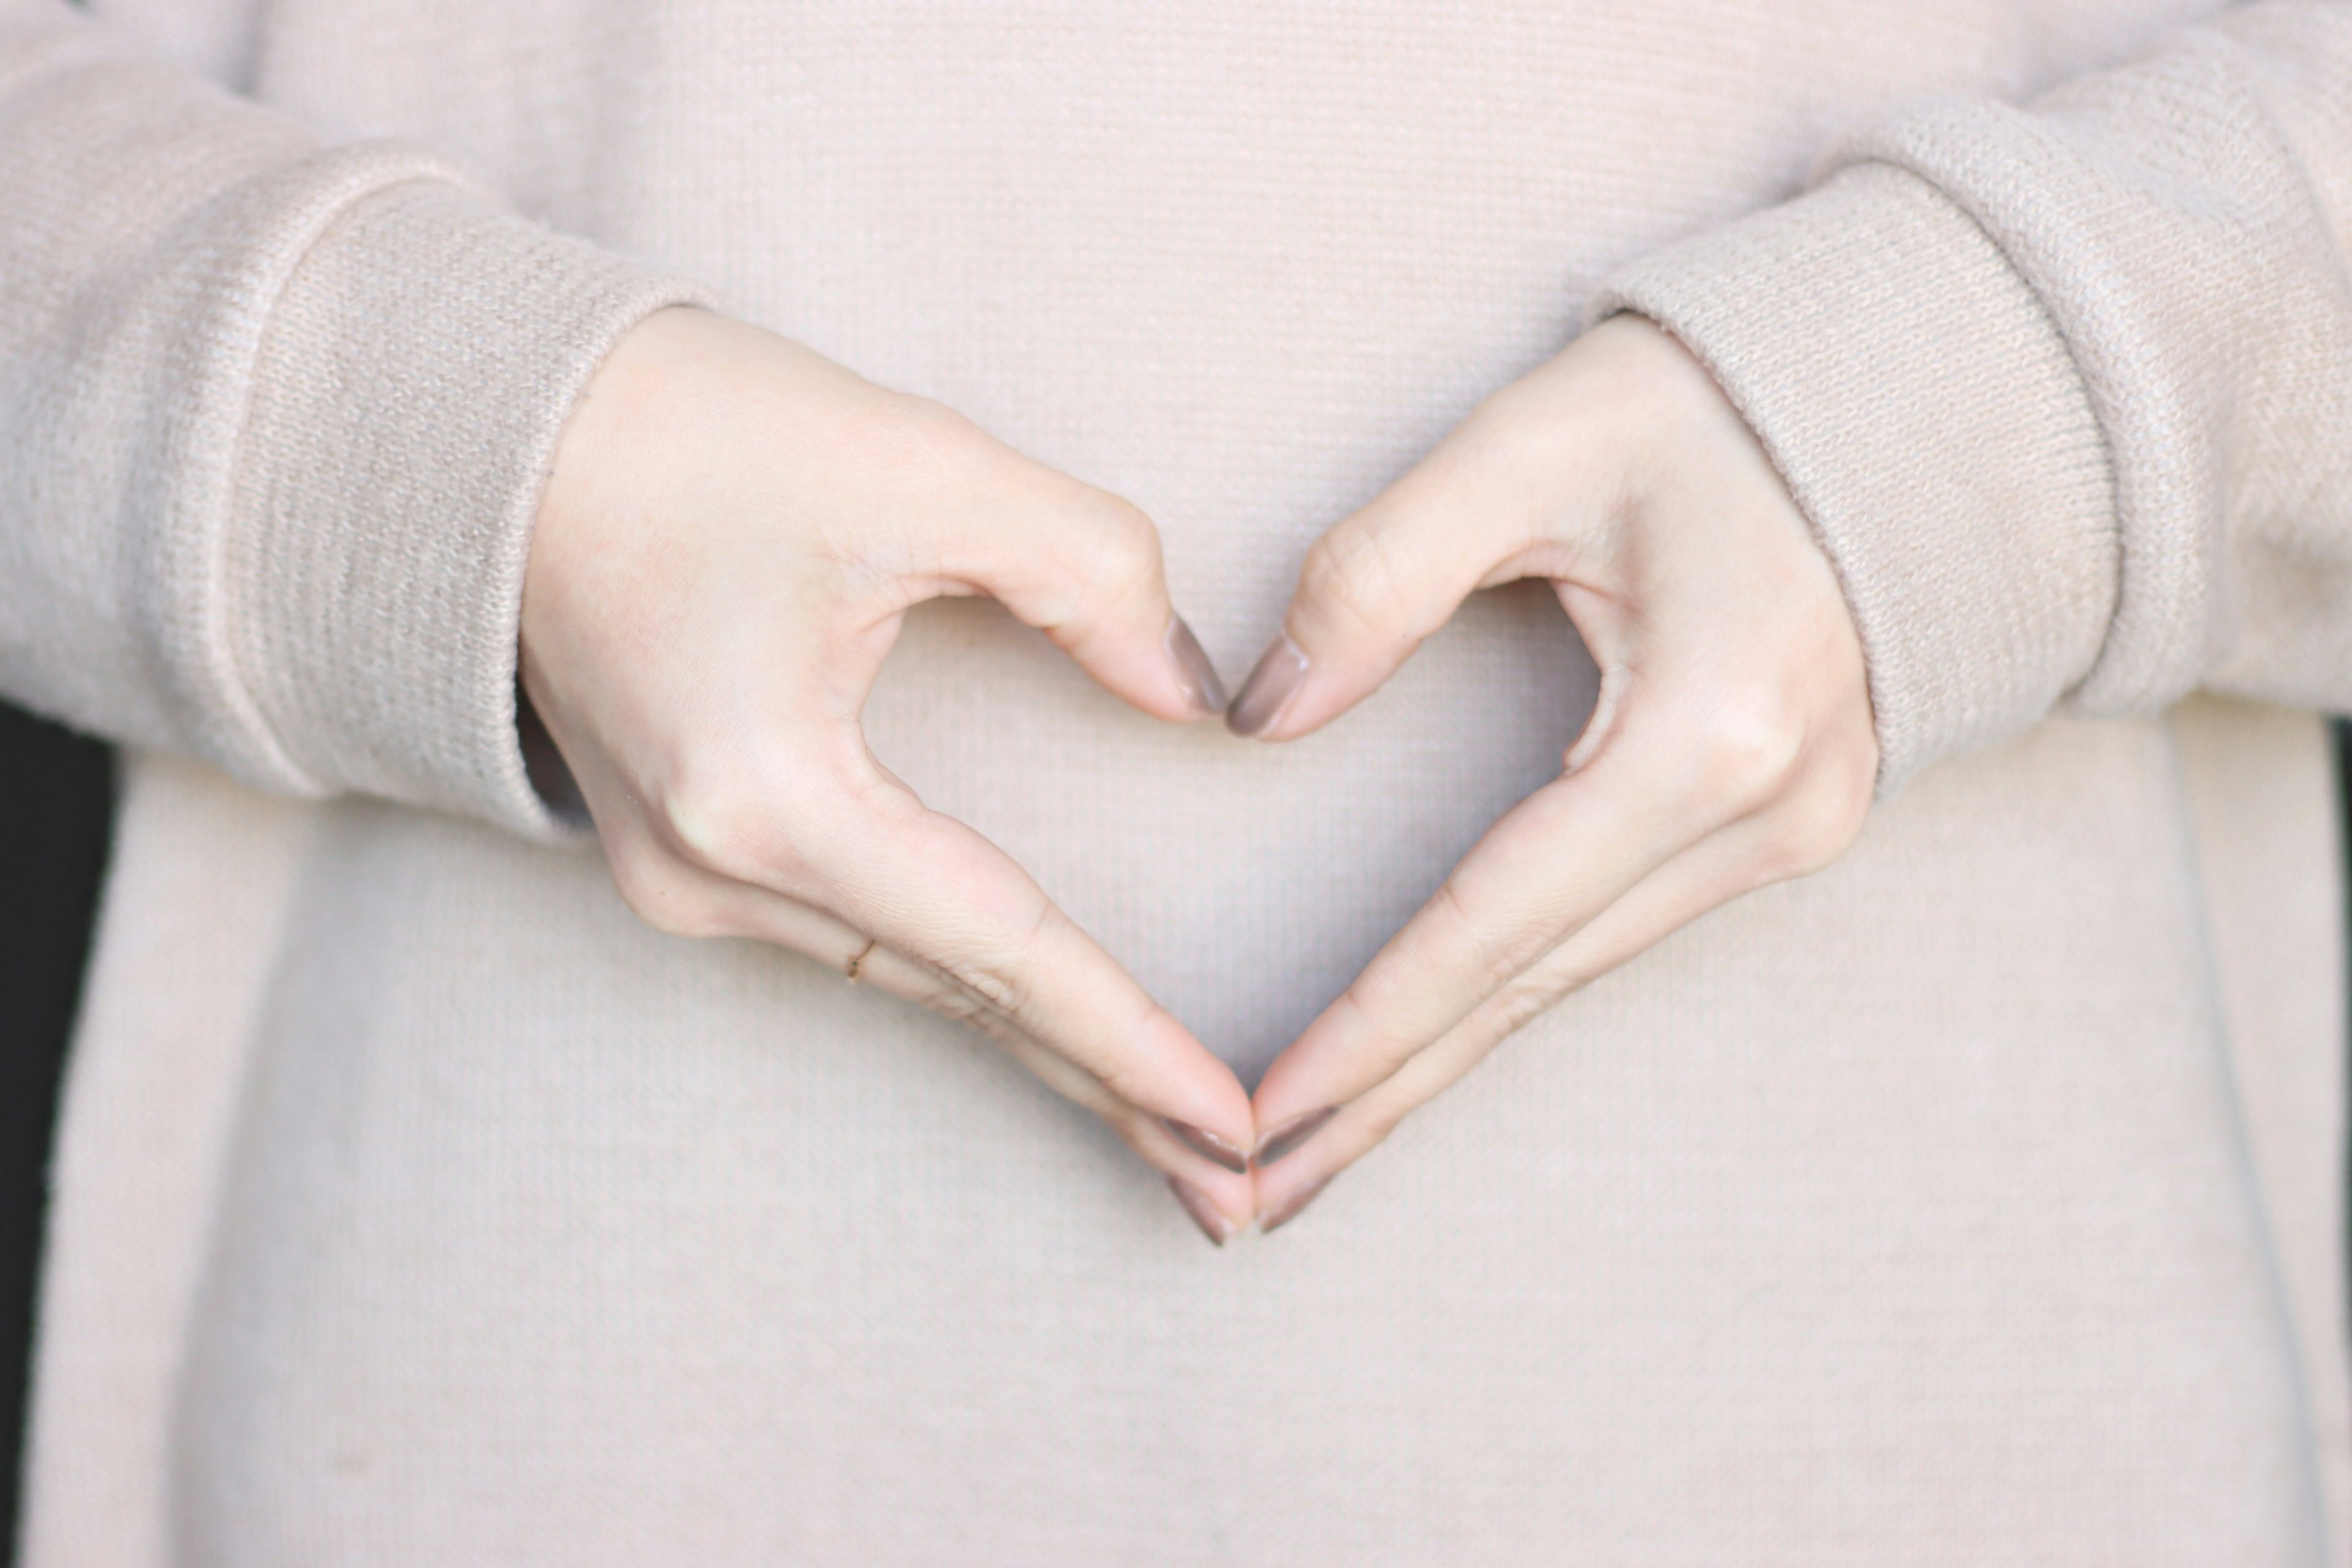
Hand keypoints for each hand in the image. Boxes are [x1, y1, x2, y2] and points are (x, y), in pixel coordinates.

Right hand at [521, 307, 1257, 1238]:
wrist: (481, 432)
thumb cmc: (685, 430)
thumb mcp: (916, 466)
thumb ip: (1088, 572)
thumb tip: (1196, 698)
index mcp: (766, 794)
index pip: (999, 948)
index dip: (1129, 1040)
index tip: (1235, 1127)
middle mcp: (710, 870)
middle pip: (957, 996)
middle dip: (1104, 1087)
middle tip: (1236, 1192)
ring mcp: (679, 874)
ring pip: (906, 977)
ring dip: (1036, 1039)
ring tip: (1163, 1117)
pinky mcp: (679, 847)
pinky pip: (854, 936)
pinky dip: (960, 976)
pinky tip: (1035, 1010)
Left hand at [1230, 314, 1877, 1231]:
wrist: (1922, 389)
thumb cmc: (1722, 398)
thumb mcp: (1536, 444)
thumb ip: (1382, 569)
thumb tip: (1259, 717)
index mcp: (1710, 731)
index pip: (1496, 923)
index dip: (1369, 1025)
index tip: (1259, 1112)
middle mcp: (1769, 813)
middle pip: (1533, 988)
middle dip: (1387, 1093)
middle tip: (1251, 1198)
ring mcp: (1796, 831)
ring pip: (1577, 977)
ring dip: (1443, 1062)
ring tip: (1318, 1146)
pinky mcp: (1789, 823)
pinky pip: (1616, 934)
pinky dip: (1514, 995)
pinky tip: (1438, 1041)